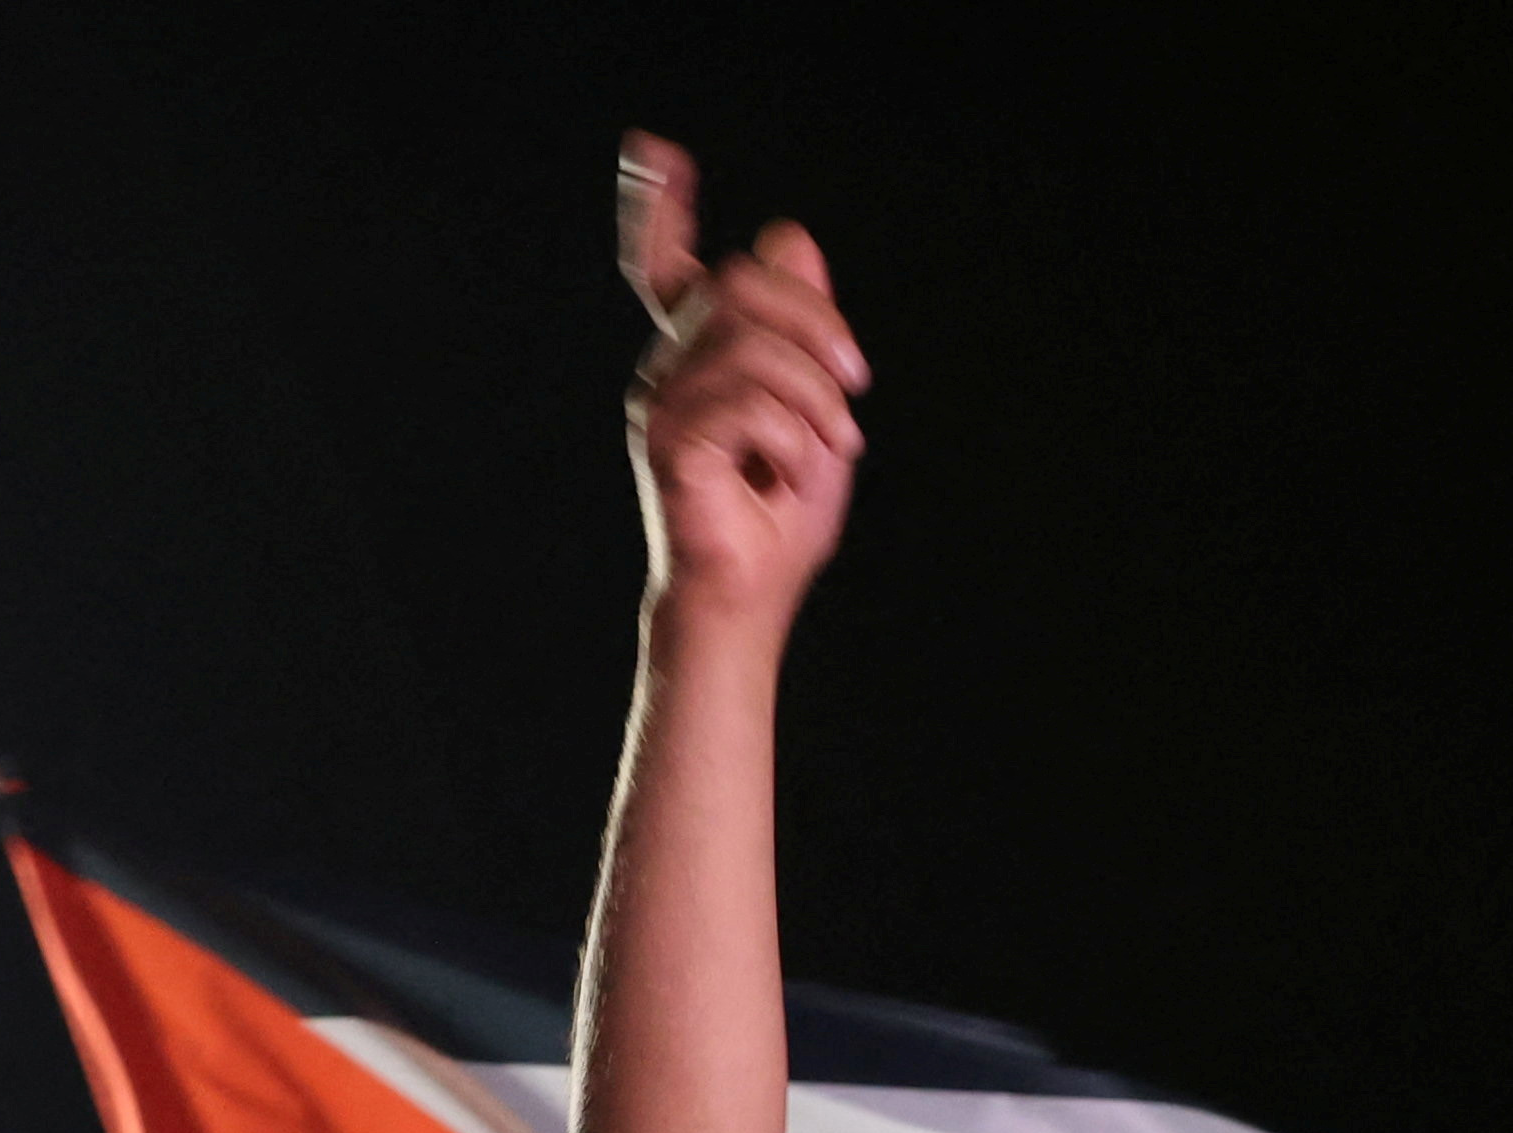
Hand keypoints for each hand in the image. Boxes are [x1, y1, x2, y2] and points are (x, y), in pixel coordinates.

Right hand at [619, 134, 867, 631]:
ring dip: (815, 398)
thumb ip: (806, 328)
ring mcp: (661, 402)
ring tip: (829, 449)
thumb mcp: (816, 406)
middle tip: (856, 382)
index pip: (665, 266)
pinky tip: (788, 477)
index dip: (656, 207)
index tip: (656, 152)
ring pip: (752, 342)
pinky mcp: (667, 442)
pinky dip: (793, 440)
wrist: (747, 601)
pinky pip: (747, 403)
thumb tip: (789, 239)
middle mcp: (670, 367)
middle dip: (816, 322)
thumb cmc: (778, 519)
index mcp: (700, 355)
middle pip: (742, 282)